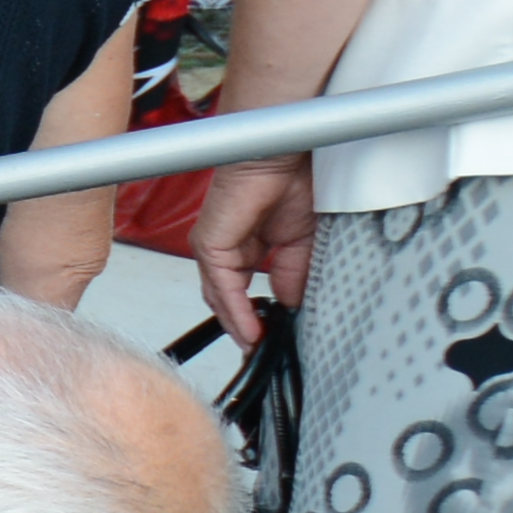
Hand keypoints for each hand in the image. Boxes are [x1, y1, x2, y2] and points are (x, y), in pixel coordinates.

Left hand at [192, 154, 316, 347]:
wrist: (284, 155)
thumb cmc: (294, 183)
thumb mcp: (302, 244)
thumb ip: (293, 276)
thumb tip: (291, 307)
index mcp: (245, 248)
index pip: (243, 294)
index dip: (257, 321)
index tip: (275, 344)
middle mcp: (226, 250)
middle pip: (227, 302)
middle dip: (246, 332)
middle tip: (264, 357)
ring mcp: (215, 249)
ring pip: (221, 300)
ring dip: (240, 328)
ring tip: (259, 351)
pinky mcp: (210, 245)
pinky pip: (222, 288)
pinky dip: (236, 313)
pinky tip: (253, 332)